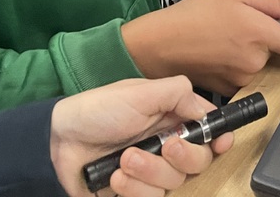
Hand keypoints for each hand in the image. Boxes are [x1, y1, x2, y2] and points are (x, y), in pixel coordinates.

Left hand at [50, 75, 232, 196]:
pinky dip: (134, 189)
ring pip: (174, 182)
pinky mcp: (136, 191)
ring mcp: (151, 170)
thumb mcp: (139, 92)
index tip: (221, 143)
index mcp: (172, 117)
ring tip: (124, 160)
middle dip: (183, 155)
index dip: (219, 138)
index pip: (208, 130)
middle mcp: (167, 145)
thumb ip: (177, 94)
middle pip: (199, 161)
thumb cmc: (97, 110)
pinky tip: (116, 177)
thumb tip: (206, 109)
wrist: (58, 142)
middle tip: (164, 146)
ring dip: (150, 171)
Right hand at [122, 0, 279, 95]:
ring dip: (252, 52)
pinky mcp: (230, 90)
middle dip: (271, 41)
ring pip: (262, 65)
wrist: (160, 44)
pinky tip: (220, 51)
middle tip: (246, 24)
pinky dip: (238, 65)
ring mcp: (243, 79)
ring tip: (228, 36)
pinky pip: (245, 75)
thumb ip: (278, 4)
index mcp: (262, 34)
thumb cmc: (196, 14)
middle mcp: (256, 61)